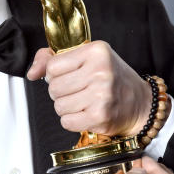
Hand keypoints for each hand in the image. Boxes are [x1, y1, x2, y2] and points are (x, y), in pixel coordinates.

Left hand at [26, 41, 151, 137]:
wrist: (141, 103)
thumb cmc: (112, 78)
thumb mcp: (87, 58)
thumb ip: (53, 59)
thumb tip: (31, 73)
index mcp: (96, 51)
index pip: (52, 66)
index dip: (55, 74)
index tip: (70, 75)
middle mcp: (100, 71)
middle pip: (54, 87)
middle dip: (61, 92)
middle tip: (78, 90)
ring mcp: (101, 95)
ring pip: (58, 106)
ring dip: (67, 107)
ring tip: (83, 102)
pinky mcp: (100, 116)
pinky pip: (66, 122)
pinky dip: (72, 120)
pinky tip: (86, 113)